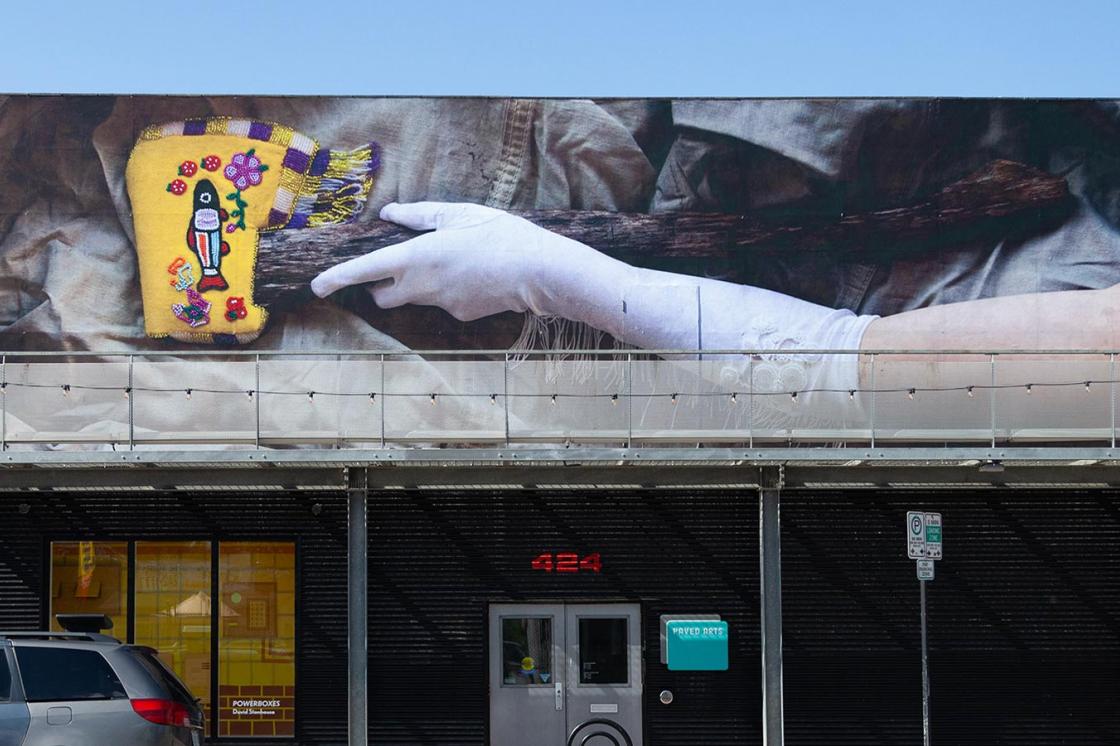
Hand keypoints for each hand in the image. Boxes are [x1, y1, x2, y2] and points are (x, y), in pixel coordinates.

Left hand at [310, 201, 632, 321]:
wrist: (539, 271)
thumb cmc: (499, 235)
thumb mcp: (458, 215)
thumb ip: (419, 215)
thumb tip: (390, 213)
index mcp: (416, 256)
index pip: (364, 270)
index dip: (336, 278)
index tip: (317, 286)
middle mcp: (422, 286)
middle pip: (382, 295)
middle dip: (380, 286)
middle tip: (394, 266)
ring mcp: (441, 304)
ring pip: (414, 298)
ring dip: (417, 284)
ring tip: (451, 263)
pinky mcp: (461, 314)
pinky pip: (444, 302)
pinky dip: (450, 290)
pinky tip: (475, 275)